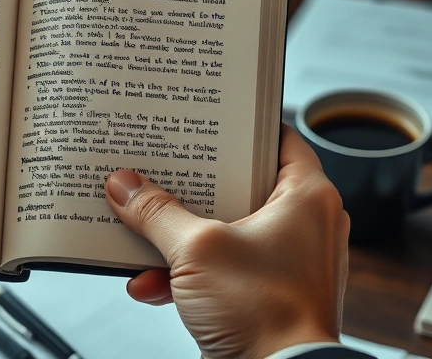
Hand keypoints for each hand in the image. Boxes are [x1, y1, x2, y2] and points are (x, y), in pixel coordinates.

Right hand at [105, 126, 348, 358]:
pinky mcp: (267, 295)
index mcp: (307, 197)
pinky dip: (189, 275)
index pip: (280, 138)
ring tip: (143, 230)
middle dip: (193, 187)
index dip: (243, 125)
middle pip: (242, 185)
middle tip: (163, 167)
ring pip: (227, 231)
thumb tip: (124, 186)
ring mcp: (288, 263)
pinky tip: (151, 284)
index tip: (210, 117)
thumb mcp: (195, 250)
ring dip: (181, 237)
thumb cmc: (264, 313)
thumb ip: (156, 213)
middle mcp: (305, 225)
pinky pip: (223, 270)